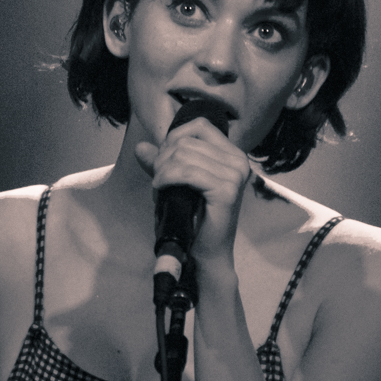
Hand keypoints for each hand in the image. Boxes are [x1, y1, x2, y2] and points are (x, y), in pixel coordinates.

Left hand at [135, 116, 250, 265]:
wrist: (204, 253)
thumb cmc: (193, 219)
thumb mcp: (175, 184)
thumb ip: (161, 163)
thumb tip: (141, 147)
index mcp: (232, 155)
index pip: (199, 126)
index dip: (174, 137)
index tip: (163, 160)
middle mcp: (239, 162)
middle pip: (188, 141)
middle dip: (164, 157)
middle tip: (158, 178)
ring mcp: (235, 175)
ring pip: (184, 155)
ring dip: (162, 169)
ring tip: (159, 185)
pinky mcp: (227, 191)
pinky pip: (187, 172)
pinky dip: (167, 177)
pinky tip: (161, 188)